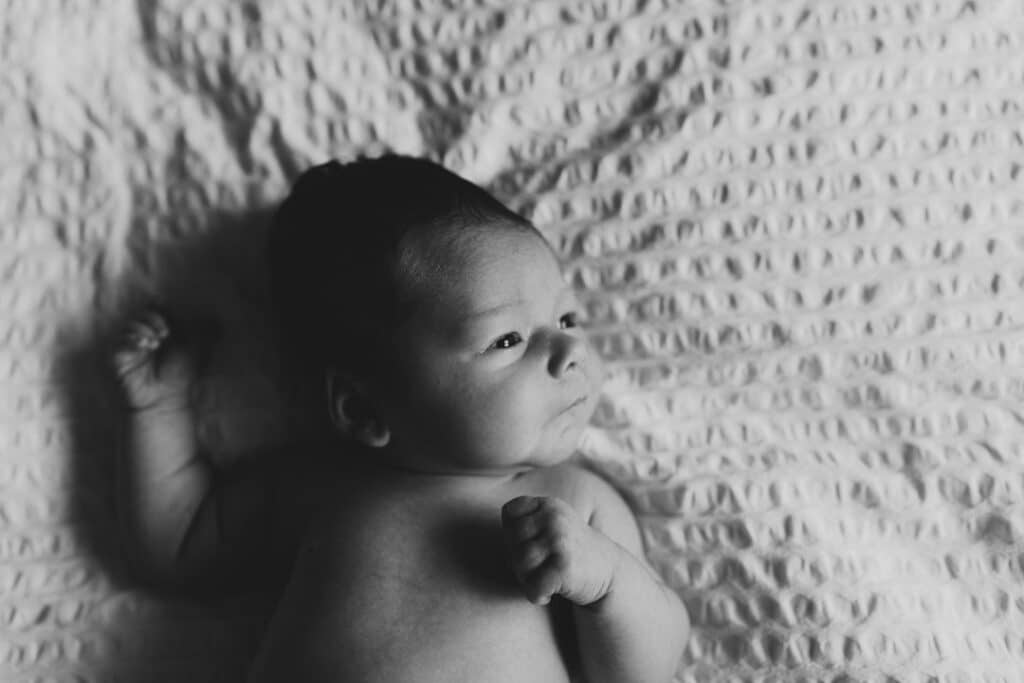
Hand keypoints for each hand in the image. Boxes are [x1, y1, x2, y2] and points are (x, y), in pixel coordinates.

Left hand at [501, 496, 618, 606]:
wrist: (609, 573)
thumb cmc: (568, 552)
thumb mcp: (550, 527)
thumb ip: (522, 524)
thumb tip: (494, 536)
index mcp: (548, 505)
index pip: (510, 512)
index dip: (513, 532)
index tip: (531, 544)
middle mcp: (554, 518)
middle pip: (512, 539)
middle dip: (518, 559)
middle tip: (537, 569)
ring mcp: (560, 540)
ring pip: (520, 563)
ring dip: (527, 578)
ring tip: (542, 579)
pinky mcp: (565, 566)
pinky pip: (533, 586)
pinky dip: (537, 595)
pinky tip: (549, 593)